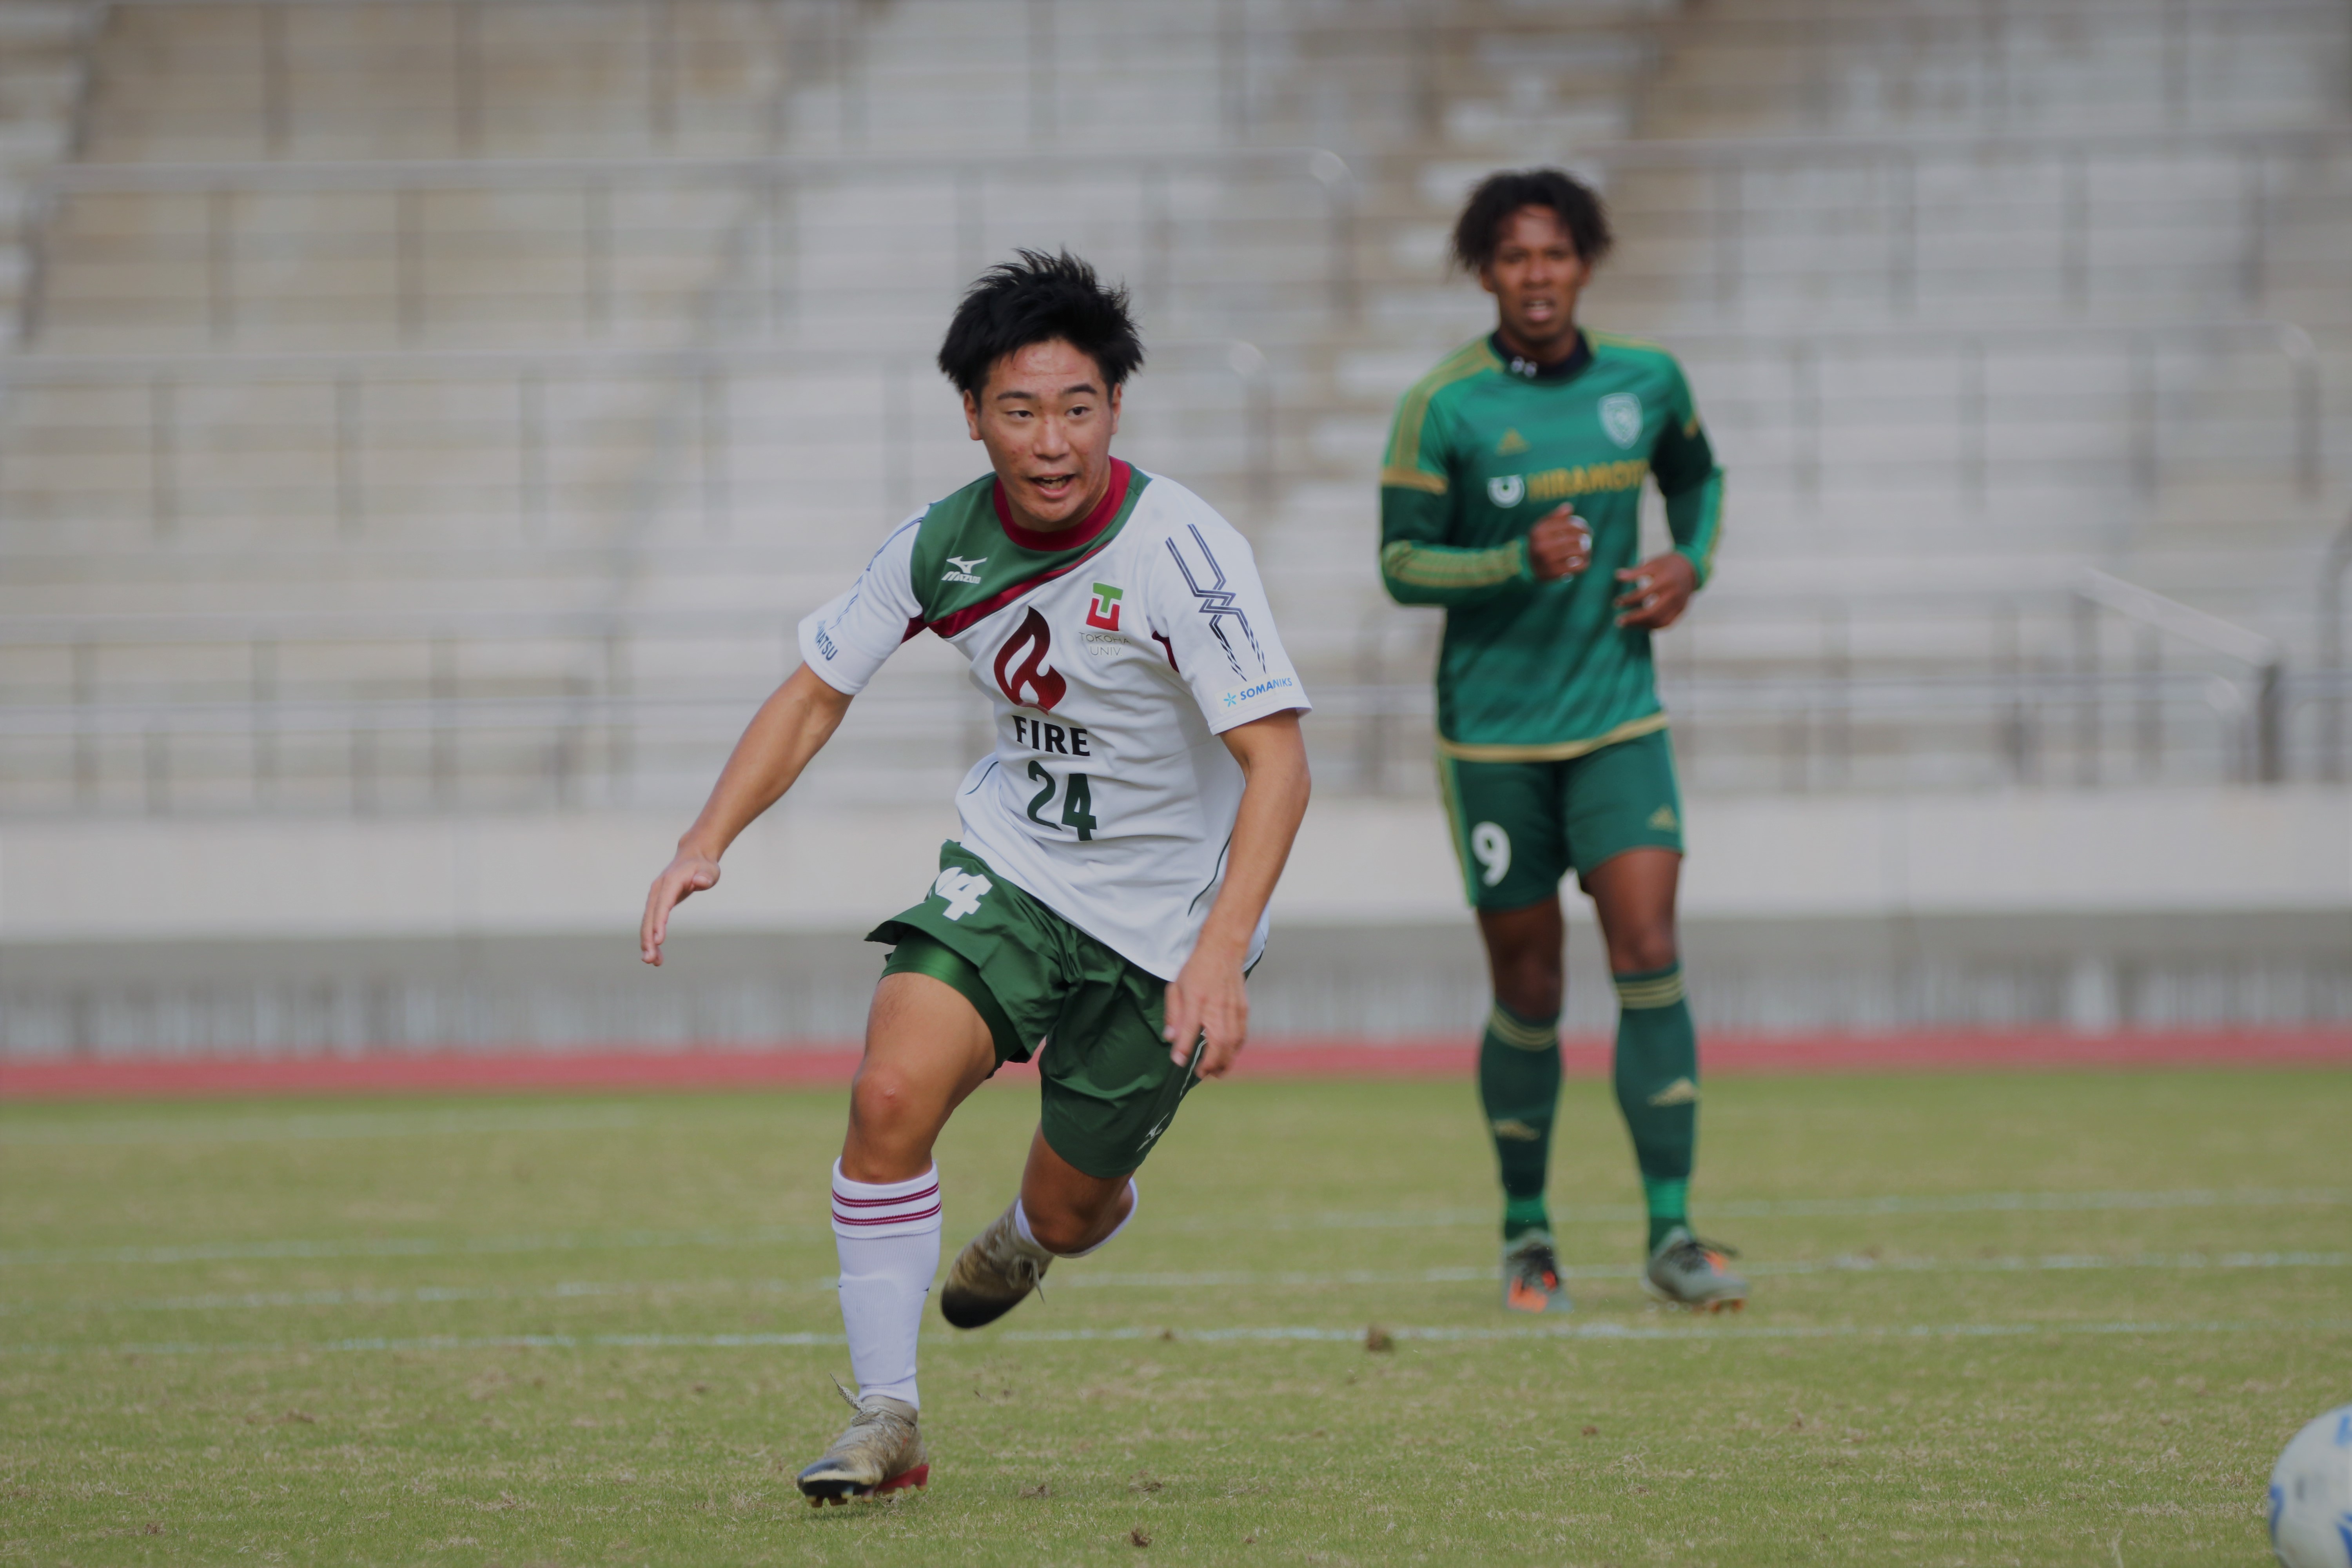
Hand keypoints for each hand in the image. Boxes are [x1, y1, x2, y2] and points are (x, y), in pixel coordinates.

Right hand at [640, 848, 720, 965]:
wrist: (693, 856)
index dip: (659, 923)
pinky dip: (651, 937)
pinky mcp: (657, 903)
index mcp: (670, 882)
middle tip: (650, 960)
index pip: (663, 905)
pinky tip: (656, 954)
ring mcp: (655, 896)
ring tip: (652, 962)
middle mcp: (658, 890)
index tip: (658, 940)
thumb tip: (700, 881)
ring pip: (647, 922)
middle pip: (650, 916)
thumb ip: (705, 876)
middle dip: (648, 938)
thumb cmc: (703, 866)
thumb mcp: (710, 870)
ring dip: (647, 942)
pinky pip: (651, 922)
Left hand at [1163, 944, 1248, 1078]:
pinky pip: (1241, 1035)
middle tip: (1201, 1074)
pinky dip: (1235, 1050)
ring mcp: (1233, 1009)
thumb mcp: (1176, 987)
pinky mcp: (1243, 1010)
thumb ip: (1173, 1014)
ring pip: (1232, 1043)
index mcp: (1197, 999)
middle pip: (1218, 1042)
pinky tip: (1228, 1056)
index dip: (1184, 1048)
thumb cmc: (1197, 969)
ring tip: (1216, 1072)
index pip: (1189, 1029)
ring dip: (1225, 1061)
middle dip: (1210, 1063)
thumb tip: (1170, 1038)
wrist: (1223, 951)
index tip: (1179, 1062)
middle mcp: (1217, 1006)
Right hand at [1527, 505, 1592, 581]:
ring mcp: (1547, 560)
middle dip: (1586, 537)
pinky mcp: (1553, 573)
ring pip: (1577, 552)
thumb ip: (1554, 517)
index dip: (1581, 526)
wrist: (1525, 565)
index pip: (1568, 525)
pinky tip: (1584, 561)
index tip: (1586, 529)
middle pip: (1575, 538)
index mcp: (1540, 531)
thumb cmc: (1538, 542)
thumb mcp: (1541, 527)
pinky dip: (1583, 563)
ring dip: (1587, 550)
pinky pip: (1576, 567)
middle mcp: (1542, 545)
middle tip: (1588, 538)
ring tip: (1587, 550)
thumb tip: (1568, 507)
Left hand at [1613, 551, 1696, 628]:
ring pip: (1659, 621)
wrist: (1690, 568)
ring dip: (1641, 625)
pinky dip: (1652, 626)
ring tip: (1627, 624)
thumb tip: (1617, 576)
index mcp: (1665, 580)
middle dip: (1633, 619)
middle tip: (1618, 621)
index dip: (1628, 600)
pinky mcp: (1681, 610)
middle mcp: (1673, 594)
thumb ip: (1635, 572)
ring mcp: (1679, 604)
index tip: (1617, 602)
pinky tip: (1640, 624)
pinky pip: (1666, 623)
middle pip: (1651, 613)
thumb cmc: (1667, 565)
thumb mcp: (1652, 564)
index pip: (1643, 595)